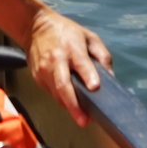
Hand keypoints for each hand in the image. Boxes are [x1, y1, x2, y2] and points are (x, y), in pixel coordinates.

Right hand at [26, 6, 112, 125]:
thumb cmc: (66, 32)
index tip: (95, 87)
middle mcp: (56, 59)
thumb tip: (111, 77)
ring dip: (69, 106)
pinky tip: (71, 103)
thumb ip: (102, 55)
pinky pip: (52, 93)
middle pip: (63, 85)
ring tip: (82, 117)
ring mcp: (44, 70)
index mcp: (71, 47)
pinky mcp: (37, 77)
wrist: (35, 27)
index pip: (81, 63)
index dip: (88, 75)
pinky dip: (62, 100)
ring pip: (57, 94)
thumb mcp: (89, 37)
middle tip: (84, 120)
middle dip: (74, 105)